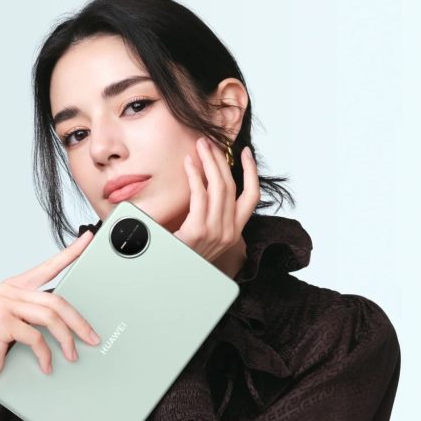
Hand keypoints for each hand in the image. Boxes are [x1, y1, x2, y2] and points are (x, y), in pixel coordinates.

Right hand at [0, 230, 101, 388]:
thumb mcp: (21, 326)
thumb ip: (39, 316)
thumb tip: (73, 323)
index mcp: (15, 286)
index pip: (48, 267)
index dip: (70, 253)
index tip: (87, 239)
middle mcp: (8, 290)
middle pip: (55, 301)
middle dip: (78, 322)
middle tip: (92, 338)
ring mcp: (2, 304)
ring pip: (49, 317)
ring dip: (66, 339)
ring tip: (72, 355)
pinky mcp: (0, 322)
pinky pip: (35, 336)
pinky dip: (45, 354)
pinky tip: (47, 364)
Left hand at [174, 136, 259, 262]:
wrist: (167, 278)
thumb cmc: (181, 254)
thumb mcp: (202, 235)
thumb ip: (208, 214)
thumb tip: (204, 184)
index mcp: (234, 233)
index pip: (253, 197)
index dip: (252, 172)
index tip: (245, 153)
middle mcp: (229, 233)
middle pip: (232, 186)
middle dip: (222, 159)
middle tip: (210, 142)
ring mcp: (215, 233)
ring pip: (219, 186)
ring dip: (209, 161)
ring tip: (200, 146)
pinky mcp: (197, 232)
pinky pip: (199, 195)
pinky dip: (195, 175)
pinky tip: (189, 163)